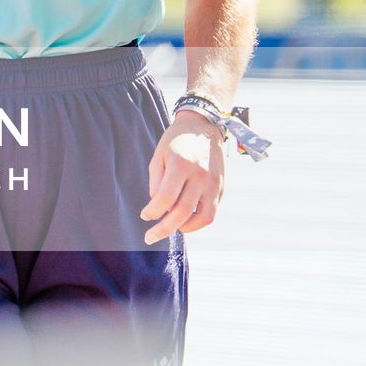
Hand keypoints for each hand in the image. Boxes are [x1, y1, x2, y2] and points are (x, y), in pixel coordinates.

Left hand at [141, 112, 226, 243]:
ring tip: (170, 228)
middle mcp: (200, 176)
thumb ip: (156, 182)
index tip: (144, 216)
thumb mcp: (159, 156)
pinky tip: (184, 222)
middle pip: (182, 212)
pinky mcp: (221, 188)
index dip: (153, 211)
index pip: (166, 198)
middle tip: (149, 237)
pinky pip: (211, 213)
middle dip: (163, 229)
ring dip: (184, 228)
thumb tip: (157, 208)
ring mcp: (213, 183)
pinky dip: (197, 222)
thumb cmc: (176, 143)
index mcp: (181, 165)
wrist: (204, 128)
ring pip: (202, 217)